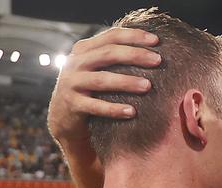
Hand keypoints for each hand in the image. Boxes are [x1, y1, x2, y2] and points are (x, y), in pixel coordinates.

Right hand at [48, 27, 160, 143]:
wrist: (64, 118)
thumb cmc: (90, 92)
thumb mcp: (97, 70)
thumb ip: (113, 59)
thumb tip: (150, 51)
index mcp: (84, 49)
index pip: (111, 36)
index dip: (134, 36)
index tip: (156, 41)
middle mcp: (76, 62)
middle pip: (108, 54)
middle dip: (135, 55)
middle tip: (157, 60)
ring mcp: (72, 83)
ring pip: (102, 80)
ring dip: (127, 82)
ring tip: (148, 86)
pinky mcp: (73, 105)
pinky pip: (96, 107)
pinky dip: (114, 109)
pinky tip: (132, 112)